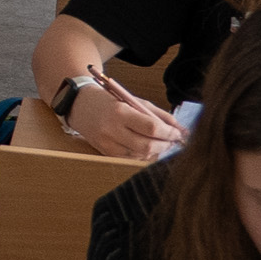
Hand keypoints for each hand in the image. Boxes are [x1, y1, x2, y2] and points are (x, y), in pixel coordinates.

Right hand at [67, 73, 184, 160]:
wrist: (79, 106)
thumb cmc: (108, 100)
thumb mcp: (134, 100)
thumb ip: (158, 114)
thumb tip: (180, 128)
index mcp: (120, 112)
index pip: (151, 127)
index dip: (169, 133)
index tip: (179, 133)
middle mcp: (112, 130)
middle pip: (147, 145)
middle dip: (166, 145)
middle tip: (174, 141)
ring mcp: (107, 144)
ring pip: (141, 155)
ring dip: (156, 151)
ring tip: (162, 143)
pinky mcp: (105, 153)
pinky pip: (131, 159)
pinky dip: (143, 155)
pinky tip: (148, 147)